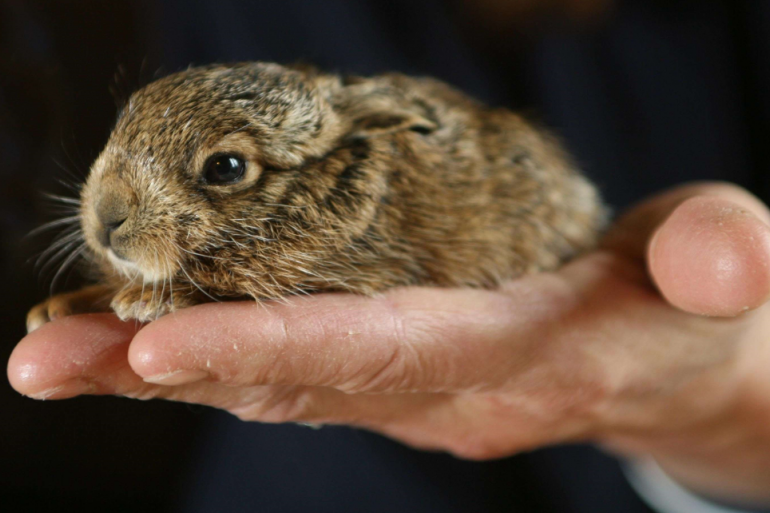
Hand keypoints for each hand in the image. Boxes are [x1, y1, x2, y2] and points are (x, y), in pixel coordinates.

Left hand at [9, 182, 769, 505]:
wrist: (667, 357)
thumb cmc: (686, 306)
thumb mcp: (724, 268)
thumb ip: (720, 258)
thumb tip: (717, 263)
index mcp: (522, 356)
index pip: (390, 354)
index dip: (282, 352)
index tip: (162, 347)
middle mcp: (445, 390)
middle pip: (297, 380)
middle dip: (171, 369)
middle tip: (46, 356)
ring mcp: (409, 390)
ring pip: (271, 382)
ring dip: (159, 367)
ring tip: (52, 349)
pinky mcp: (388, 372)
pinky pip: (282, 367)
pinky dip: (203, 355)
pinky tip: (130, 337)